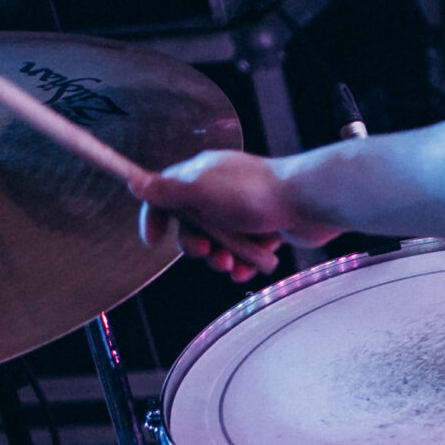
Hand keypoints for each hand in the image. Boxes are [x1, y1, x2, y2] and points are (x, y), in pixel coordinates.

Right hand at [131, 151, 341, 282]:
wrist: (309, 201)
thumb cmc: (255, 194)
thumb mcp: (200, 192)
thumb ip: (167, 191)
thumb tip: (135, 182)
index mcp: (202, 174)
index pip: (165, 192)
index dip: (155, 216)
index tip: (153, 240)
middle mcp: (222, 189)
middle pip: (192, 224)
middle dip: (195, 245)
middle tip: (206, 253)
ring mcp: (245, 209)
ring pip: (221, 241)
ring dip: (221, 258)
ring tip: (231, 264)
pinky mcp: (267, 227)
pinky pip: (245, 250)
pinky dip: (243, 262)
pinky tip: (246, 270)